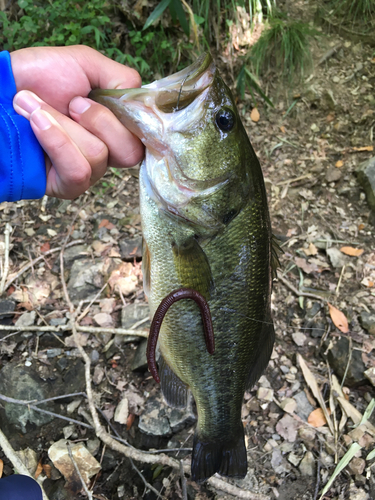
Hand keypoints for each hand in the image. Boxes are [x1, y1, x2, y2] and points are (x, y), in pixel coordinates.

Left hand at [11, 45, 143, 198]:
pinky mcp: (67, 186)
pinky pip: (78, 171)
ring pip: (98, 155)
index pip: (146, 139)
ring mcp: (88, 170)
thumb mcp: (86, 64)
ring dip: (64, 124)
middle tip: (72, 102)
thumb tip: (142, 103)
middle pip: (130, 153)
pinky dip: (56, 141)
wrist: (0, 88)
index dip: (135, 123)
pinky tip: (36, 123)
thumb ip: (123, 79)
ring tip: (36, 107)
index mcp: (117, 127)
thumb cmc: (40, 77)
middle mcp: (108, 152)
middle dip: (99, 120)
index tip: (109, 100)